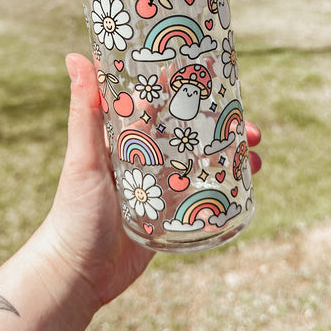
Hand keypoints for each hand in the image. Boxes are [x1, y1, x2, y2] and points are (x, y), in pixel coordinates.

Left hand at [42, 53, 261, 310]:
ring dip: (231, 155)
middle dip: (222, 126)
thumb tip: (75, 56)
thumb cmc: (74, 212)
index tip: (215, 76)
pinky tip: (247, 181)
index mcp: (127, 141)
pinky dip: (227, 185)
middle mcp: (147, 159)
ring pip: (204, 162)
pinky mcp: (171, 216)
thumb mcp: (84, 158)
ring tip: (256, 154)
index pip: (161, 106)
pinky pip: (204, 195)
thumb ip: (85, 112)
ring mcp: (162, 187)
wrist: (77, 275)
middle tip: (249, 126)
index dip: (188, 90)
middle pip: (192, 134)